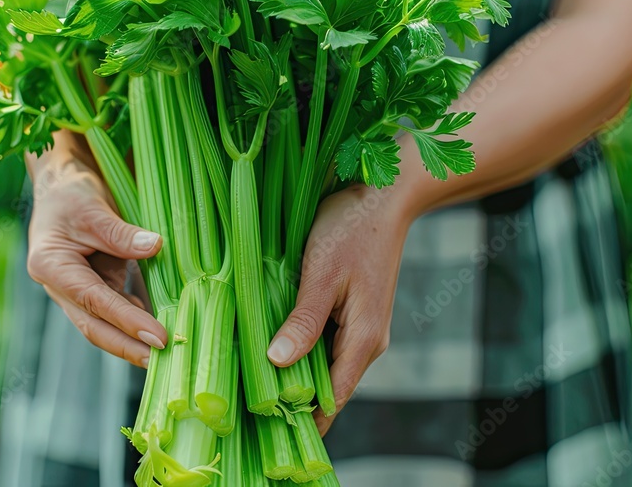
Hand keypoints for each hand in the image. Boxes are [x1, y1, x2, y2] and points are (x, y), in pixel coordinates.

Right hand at [25, 155, 167, 367]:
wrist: (60, 185)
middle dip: (128, 347)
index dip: (126, 321)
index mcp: (51, 267)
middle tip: (162, 361)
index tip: (158, 336)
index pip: (94, 301)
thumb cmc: (70, 194)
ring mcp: (75, 291)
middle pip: (94, 326)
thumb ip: (121, 233)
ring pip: (104, 324)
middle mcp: (59, 287)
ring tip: (166, 355)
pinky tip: (158, 329)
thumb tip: (155, 247)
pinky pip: (115, 310)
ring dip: (132, 340)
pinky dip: (135, 321)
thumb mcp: (93, 208)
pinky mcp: (93, 288)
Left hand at [266, 183, 413, 434]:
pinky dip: (299, 347)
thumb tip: (277, 362)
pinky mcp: (352, 313)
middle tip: (246, 408)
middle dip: (291, 399)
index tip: (268, 435)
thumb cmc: (352, 230)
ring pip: (322, 364)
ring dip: (292, 371)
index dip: (303, 421)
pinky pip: (323, 342)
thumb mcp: (322, 274)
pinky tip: (269, 343)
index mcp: (364, 340)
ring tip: (250, 381)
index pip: (333, 400)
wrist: (385, 195)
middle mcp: (366, 342)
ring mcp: (360, 328)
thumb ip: (303, 320)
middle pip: (326, 387)